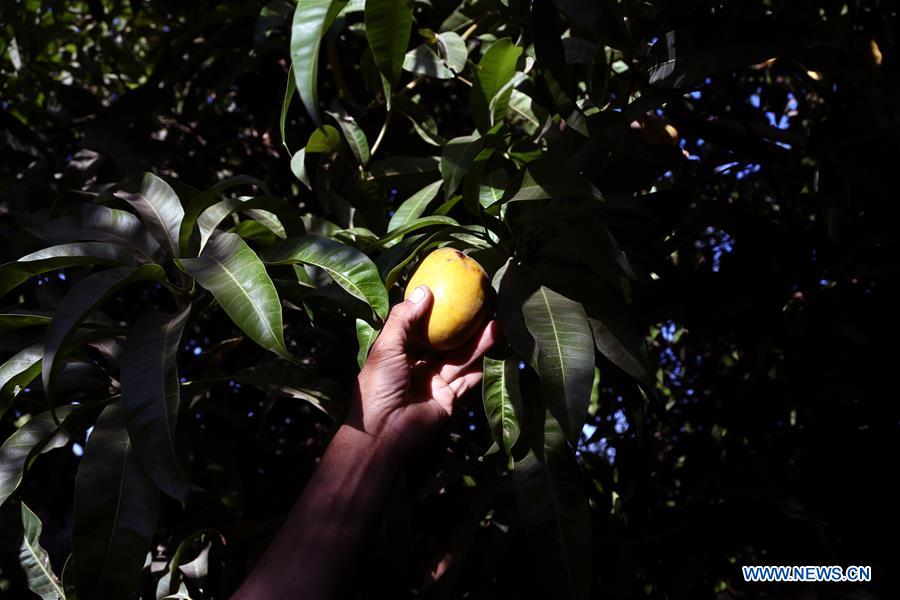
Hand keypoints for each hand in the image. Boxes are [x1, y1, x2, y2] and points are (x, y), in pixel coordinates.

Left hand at [349, 285, 497, 454]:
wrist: (384, 432)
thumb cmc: (379, 385)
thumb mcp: (386, 346)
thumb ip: (404, 318)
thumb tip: (424, 289)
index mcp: (397, 354)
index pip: (419, 328)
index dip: (435, 313)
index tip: (451, 294)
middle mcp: (416, 367)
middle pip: (444, 343)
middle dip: (463, 327)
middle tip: (482, 309)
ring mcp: (433, 384)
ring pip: (459, 360)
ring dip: (478, 344)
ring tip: (496, 325)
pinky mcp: (448, 401)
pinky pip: (467, 382)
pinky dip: (480, 368)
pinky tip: (495, 352)